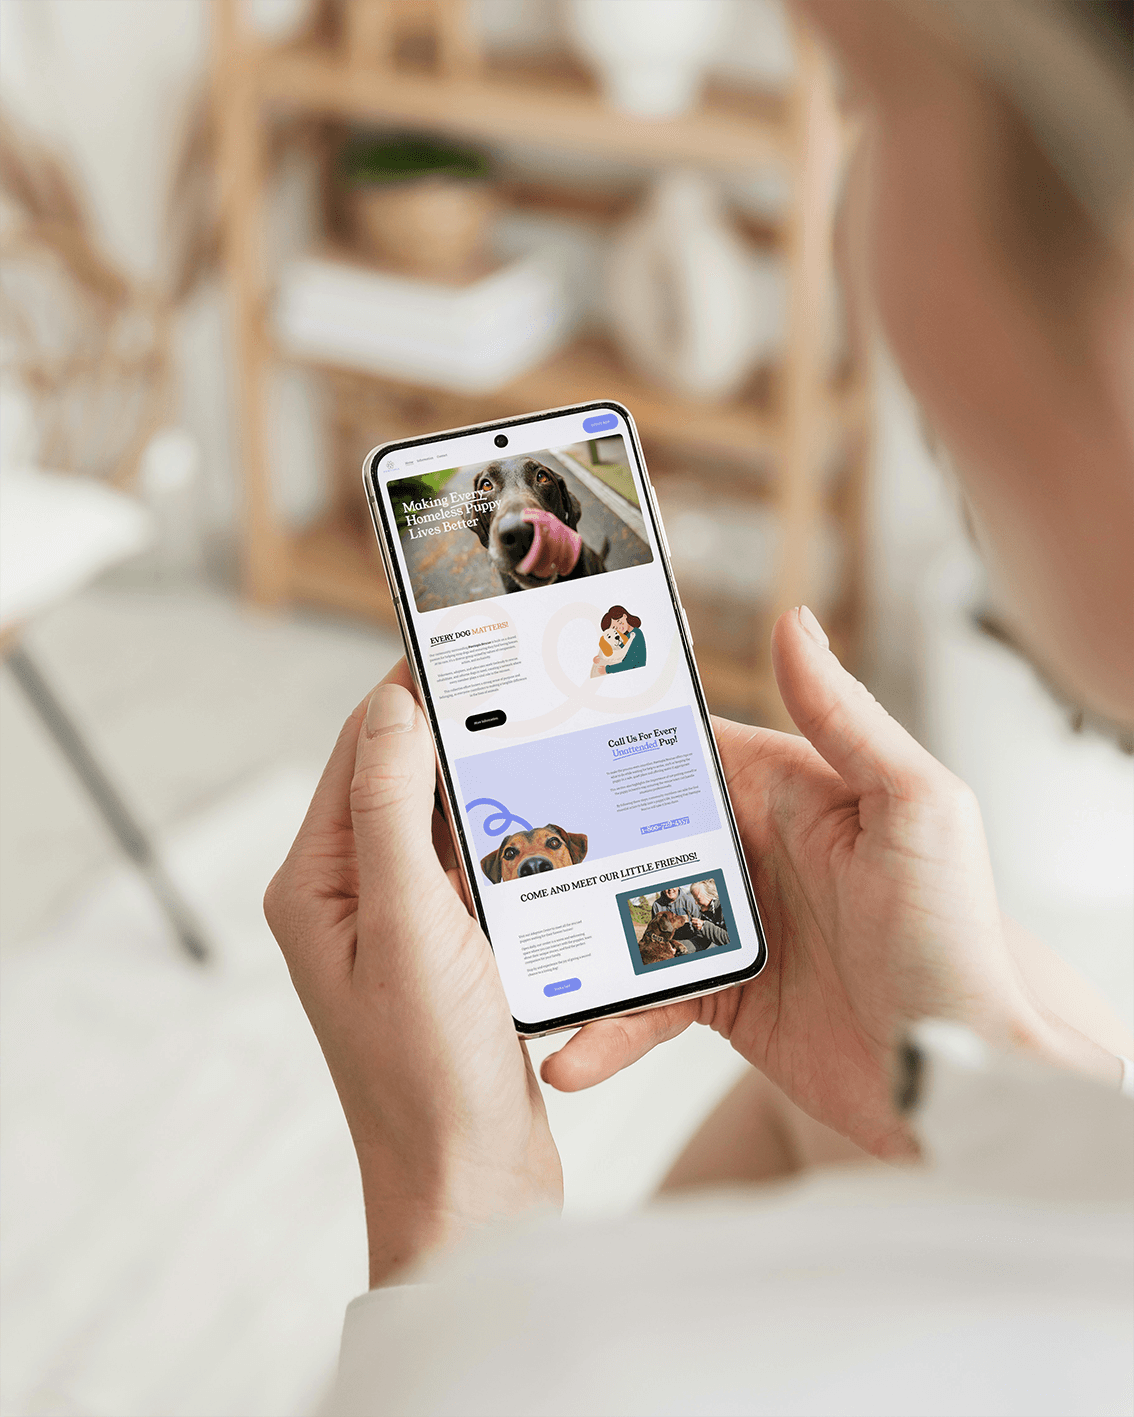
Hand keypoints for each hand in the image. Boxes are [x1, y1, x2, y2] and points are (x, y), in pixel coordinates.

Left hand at [265, 665, 560, 1285]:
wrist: (473, 1187)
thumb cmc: (429, 1075)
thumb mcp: (409, 927)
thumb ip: (393, 811)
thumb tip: (394, 706)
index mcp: (318, 882)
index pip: (363, 750)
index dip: (414, 689)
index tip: (472, 637)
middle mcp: (352, 895)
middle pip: (408, 777)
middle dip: (466, 731)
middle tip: (533, 683)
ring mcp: (403, 923)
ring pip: (453, 820)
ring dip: (498, 785)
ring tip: (553, 738)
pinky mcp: (452, 950)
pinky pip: (483, 868)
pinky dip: (518, 840)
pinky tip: (562, 821)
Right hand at [542, 607, 1121, 1155]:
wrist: (966, 1083)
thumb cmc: (959, 941)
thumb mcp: (916, 809)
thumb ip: (848, 717)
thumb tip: (794, 622)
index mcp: (790, 791)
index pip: (685, 749)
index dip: (613, 738)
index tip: (538, 733)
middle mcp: (754, 852)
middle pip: (635, 832)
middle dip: (566, 840)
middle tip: (489, 852)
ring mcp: (733, 926)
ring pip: (623, 918)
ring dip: (570, 940)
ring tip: (515, 963)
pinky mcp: (722, 997)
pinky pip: (646, 1002)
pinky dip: (606, 1028)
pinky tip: (570, 1051)